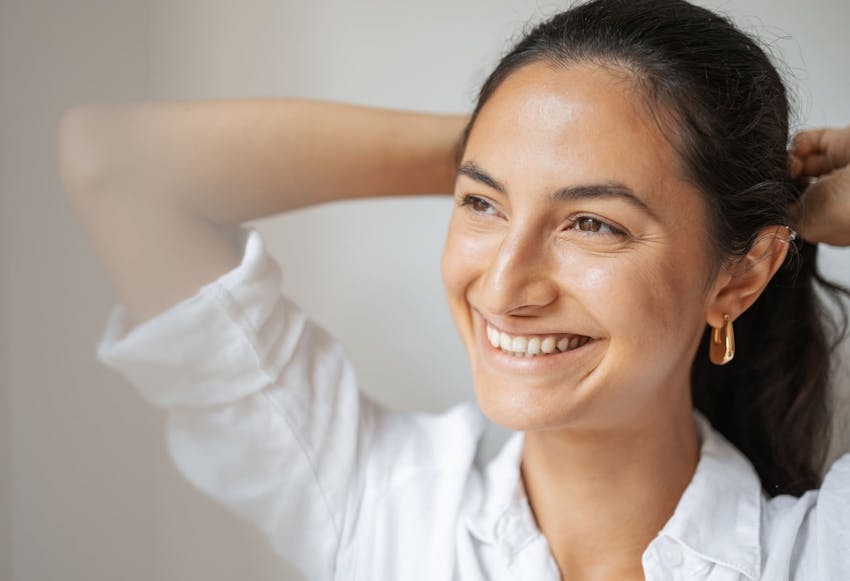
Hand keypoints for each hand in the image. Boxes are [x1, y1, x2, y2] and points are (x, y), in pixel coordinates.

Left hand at [789, 126, 849, 245]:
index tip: (773, 202)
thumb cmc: (846, 206)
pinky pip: (810, 141)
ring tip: (791, 165)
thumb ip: (790, 219)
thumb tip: (780, 211)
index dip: (785, 208)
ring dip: (789, 162)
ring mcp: (840, 168)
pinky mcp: (841, 142)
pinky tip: (798, 151)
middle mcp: (838, 195)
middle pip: (799, 186)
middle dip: (784, 182)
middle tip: (779, 181)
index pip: (803, 214)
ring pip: (803, 163)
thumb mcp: (809, 226)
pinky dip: (799, 144)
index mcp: (834, 221)